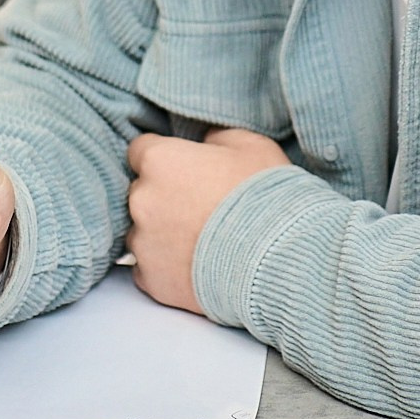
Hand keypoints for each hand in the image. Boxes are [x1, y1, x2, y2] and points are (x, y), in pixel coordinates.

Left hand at [124, 128, 289, 312]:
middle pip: (141, 192)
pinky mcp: (152, 280)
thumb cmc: (266, 197)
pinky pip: (149, 269)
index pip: (141, 150)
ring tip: (203, 241)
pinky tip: (197, 265)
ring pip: (143, 232)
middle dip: (164, 196)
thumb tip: (207, 142)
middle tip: (202, 206)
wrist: (278, 259)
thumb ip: (216, 138)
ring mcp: (144, 243)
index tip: (185, 169)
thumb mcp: (251, 146)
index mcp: (160, 160)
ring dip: (163, 233)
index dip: (166, 158)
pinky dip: (167, 267)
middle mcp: (142, 199)